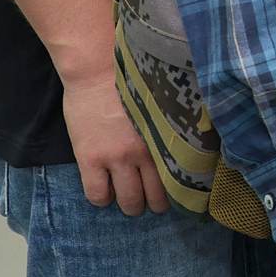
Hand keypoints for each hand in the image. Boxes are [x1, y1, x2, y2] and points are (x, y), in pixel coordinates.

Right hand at [61, 74, 167, 215]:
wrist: (98, 69)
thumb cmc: (132, 82)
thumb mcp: (162, 107)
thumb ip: (169, 129)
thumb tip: (184, 144)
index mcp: (167, 138)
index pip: (180, 178)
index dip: (179, 192)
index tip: (179, 196)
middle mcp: (146, 152)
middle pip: (155, 196)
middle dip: (154, 204)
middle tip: (151, 204)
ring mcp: (117, 157)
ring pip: (129, 201)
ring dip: (130, 206)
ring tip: (129, 203)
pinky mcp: (91, 159)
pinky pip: (97, 195)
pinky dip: (102, 199)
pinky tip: (105, 193)